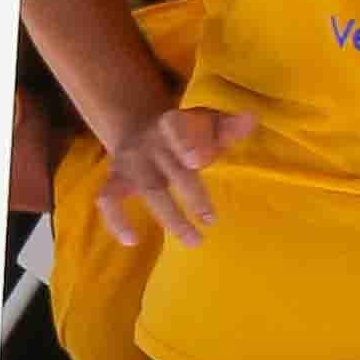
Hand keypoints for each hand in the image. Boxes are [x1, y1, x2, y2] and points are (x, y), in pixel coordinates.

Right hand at [100, 102, 251, 247]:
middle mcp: (149, 143)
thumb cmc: (186, 131)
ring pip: (150, 191)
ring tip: (195, 240)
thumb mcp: (206, 122)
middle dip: (193, 195)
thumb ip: (229, 126)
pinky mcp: (115, 180)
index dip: (187, 144)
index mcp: (173, 124)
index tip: (200, 161)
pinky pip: (108, 200)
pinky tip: (132, 241)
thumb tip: (251, 119)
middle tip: (211, 220)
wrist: (138, 126)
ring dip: (172, 218)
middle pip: (172, 169)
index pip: (177, 130)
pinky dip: (116, 220)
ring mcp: (131, 163)